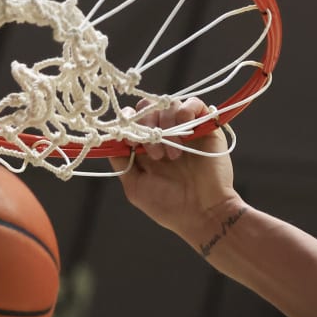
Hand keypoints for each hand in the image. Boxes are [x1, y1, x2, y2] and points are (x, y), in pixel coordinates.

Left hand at [113, 98, 238, 245]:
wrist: (203, 214)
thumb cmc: (169, 206)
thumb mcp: (135, 187)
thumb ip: (121, 161)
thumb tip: (111, 139)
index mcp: (146, 146)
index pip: (131, 120)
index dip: (126, 122)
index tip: (130, 141)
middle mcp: (164, 134)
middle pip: (147, 108)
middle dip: (145, 125)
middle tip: (154, 154)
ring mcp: (185, 129)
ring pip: (168, 104)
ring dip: (165, 126)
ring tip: (172, 156)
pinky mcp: (206, 126)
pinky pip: (193, 103)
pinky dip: (185, 112)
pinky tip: (183, 132)